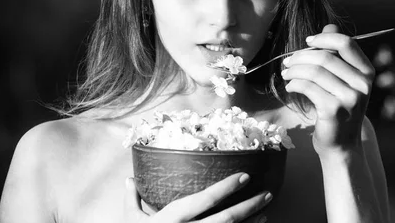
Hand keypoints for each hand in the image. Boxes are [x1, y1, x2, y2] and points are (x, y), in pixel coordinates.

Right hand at [124, 172, 269, 221]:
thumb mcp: (130, 221)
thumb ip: (132, 199)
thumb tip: (128, 178)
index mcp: (170, 219)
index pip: (203, 200)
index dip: (225, 188)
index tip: (244, 176)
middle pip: (225, 220)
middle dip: (249, 206)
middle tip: (266, 194)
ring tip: (266, 213)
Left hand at [281, 24, 374, 156]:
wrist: (341, 144)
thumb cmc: (339, 108)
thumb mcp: (343, 80)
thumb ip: (337, 54)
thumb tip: (329, 25)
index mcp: (367, 72)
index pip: (346, 43)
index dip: (324, 37)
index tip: (308, 41)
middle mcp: (363, 84)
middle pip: (325, 56)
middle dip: (301, 56)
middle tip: (287, 62)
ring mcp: (350, 97)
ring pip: (314, 71)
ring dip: (294, 70)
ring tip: (286, 74)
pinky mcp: (334, 109)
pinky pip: (307, 86)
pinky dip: (294, 84)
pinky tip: (290, 87)